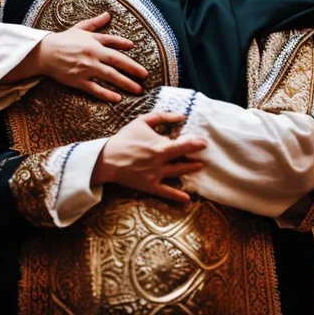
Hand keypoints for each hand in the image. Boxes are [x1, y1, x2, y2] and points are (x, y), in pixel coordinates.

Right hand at [38, 12, 147, 101]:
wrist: (44, 53)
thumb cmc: (63, 40)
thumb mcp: (80, 29)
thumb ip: (96, 23)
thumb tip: (108, 14)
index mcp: (94, 43)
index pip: (113, 44)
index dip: (124, 45)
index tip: (134, 48)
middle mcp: (92, 56)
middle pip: (117, 62)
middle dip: (133, 69)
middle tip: (145, 75)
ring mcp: (86, 69)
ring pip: (109, 77)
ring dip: (125, 83)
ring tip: (138, 90)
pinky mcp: (78, 81)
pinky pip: (95, 89)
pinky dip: (106, 94)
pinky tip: (118, 98)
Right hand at [91, 112, 206, 202]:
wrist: (107, 158)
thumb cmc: (125, 138)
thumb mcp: (142, 121)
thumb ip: (162, 117)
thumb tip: (181, 116)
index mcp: (159, 145)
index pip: (183, 144)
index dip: (196, 143)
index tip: (204, 142)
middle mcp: (160, 160)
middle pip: (183, 158)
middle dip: (196, 155)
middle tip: (206, 152)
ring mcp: (156, 174)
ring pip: (178, 173)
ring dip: (190, 170)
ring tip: (200, 166)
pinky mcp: (150, 185)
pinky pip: (166, 192)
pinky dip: (177, 196)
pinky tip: (187, 198)